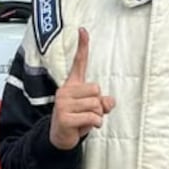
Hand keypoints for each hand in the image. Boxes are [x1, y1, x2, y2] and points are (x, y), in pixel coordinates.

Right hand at [50, 28, 114, 150]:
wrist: (60, 138)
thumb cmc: (76, 121)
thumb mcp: (92, 109)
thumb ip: (102, 102)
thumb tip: (109, 102)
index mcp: (71, 86)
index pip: (78, 63)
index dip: (82, 47)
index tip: (83, 30)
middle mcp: (65, 91)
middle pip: (96, 90)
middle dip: (98, 105)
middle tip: (88, 113)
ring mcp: (62, 104)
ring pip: (95, 104)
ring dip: (97, 116)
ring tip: (85, 121)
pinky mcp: (64, 117)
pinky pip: (92, 117)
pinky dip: (95, 124)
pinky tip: (85, 127)